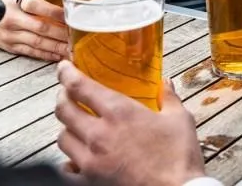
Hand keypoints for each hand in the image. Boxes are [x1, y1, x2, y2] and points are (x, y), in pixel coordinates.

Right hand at [0, 0, 68, 60]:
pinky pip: (31, 52)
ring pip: (38, 43)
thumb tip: (64, 7)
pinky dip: (46, 55)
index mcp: (16, 2)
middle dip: (61, 34)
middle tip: (77, 37)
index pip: (38, 6)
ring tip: (72, 49)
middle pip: (41, 28)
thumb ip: (39, 1)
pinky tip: (58, 56)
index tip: (71, 16)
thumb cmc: (5, 2)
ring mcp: (10, 35)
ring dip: (57, 47)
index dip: (56, 12)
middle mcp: (13, 19)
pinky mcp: (9, 47)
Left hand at [55, 61, 204, 185]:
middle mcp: (99, 134)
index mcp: (119, 112)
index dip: (67, 74)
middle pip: (64, 110)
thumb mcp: (179, 120)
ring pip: (62, 138)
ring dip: (66, 128)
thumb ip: (169, 98)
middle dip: (62, 97)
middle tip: (68, 93)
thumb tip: (166, 84)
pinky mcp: (90, 181)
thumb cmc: (179, 157)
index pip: (80, 87)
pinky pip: (66, 168)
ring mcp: (91, 160)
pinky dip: (68, 160)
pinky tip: (76, 157)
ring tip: (75, 124)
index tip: (64, 67)